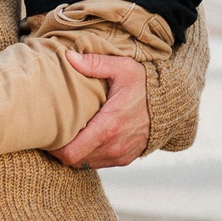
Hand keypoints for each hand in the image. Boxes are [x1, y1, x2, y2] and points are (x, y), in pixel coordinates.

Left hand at [49, 52, 149, 168]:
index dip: (54, 148)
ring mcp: (121, 155)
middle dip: (61, 150)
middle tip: (55, 133)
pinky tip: (88, 138)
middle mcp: (114, 146)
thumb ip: (95, 63)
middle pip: (74, 161)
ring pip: (86, 164)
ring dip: (76, 153)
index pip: (70, 152)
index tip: (48, 134)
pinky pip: (100, 163)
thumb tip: (68, 57)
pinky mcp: (126, 158)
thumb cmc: (146, 84)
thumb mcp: (122, 68)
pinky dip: (90, 155)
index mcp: (108, 126)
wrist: (173, 103)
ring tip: (70, 134)